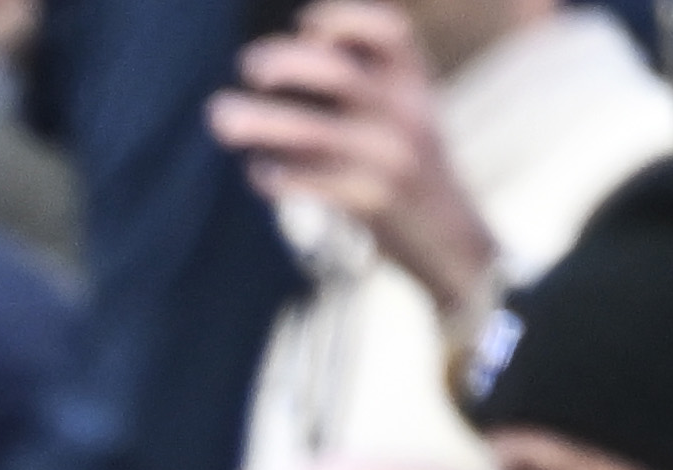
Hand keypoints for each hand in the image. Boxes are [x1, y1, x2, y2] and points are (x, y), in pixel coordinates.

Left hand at [212, 0, 496, 316]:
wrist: (453, 243)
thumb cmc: (410, 174)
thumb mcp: (402, 117)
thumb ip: (357, 89)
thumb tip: (280, 61)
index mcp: (416, 85)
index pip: (391, 31)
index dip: (345, 19)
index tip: (306, 27)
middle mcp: (407, 115)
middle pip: (340, 74)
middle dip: (288, 62)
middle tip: (250, 65)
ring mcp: (390, 160)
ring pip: (314, 132)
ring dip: (260, 121)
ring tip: (219, 114)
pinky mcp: (372, 203)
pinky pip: (313, 183)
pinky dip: (278, 175)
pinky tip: (258, 171)